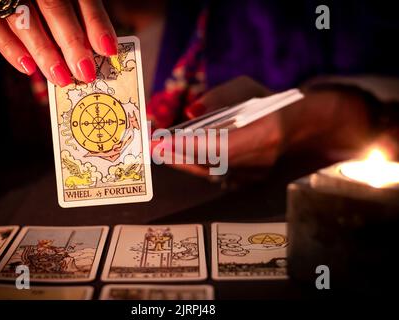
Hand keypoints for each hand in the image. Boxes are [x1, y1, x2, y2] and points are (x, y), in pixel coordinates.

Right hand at [0, 0, 116, 85]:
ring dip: (46, 52)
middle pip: (54, 6)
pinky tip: (29, 69)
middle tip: (86, 72)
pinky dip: (12, 49)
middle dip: (73, 42)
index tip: (109, 50)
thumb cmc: (18, 10)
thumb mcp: (47, 14)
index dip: (95, 22)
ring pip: (25, 18)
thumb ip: (69, 26)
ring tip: (62, 78)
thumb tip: (94, 56)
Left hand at [152, 76, 280, 177]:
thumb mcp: (246, 88)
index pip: (221, 146)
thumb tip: (191, 112)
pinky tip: (177, 156)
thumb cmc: (268, 103)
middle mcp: (261, 160)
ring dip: (182, 161)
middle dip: (178, 155)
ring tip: (158, 150)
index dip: (191, 146)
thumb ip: (219, 96)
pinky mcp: (249, 182)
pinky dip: (194, 165)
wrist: (296, 128)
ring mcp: (256, 176)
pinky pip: (215, 175)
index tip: (163, 142)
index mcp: (266, 133)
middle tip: (152, 147)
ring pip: (210, 172)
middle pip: (211, 163)